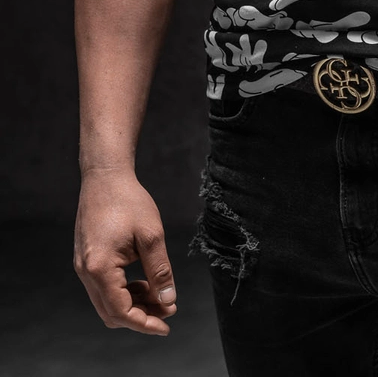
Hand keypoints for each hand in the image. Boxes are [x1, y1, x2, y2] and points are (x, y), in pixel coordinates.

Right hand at [74, 171, 177, 335]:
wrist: (105, 177)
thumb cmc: (129, 201)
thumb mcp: (151, 235)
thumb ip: (160, 271)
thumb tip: (168, 301)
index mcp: (100, 268)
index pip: (121, 311)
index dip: (145, 323)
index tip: (167, 326)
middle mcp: (85, 272)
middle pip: (112, 312)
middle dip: (141, 315)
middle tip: (168, 309)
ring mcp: (83, 267)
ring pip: (107, 302)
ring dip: (133, 304)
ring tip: (160, 294)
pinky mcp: (86, 260)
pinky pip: (103, 288)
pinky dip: (123, 291)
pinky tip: (144, 282)